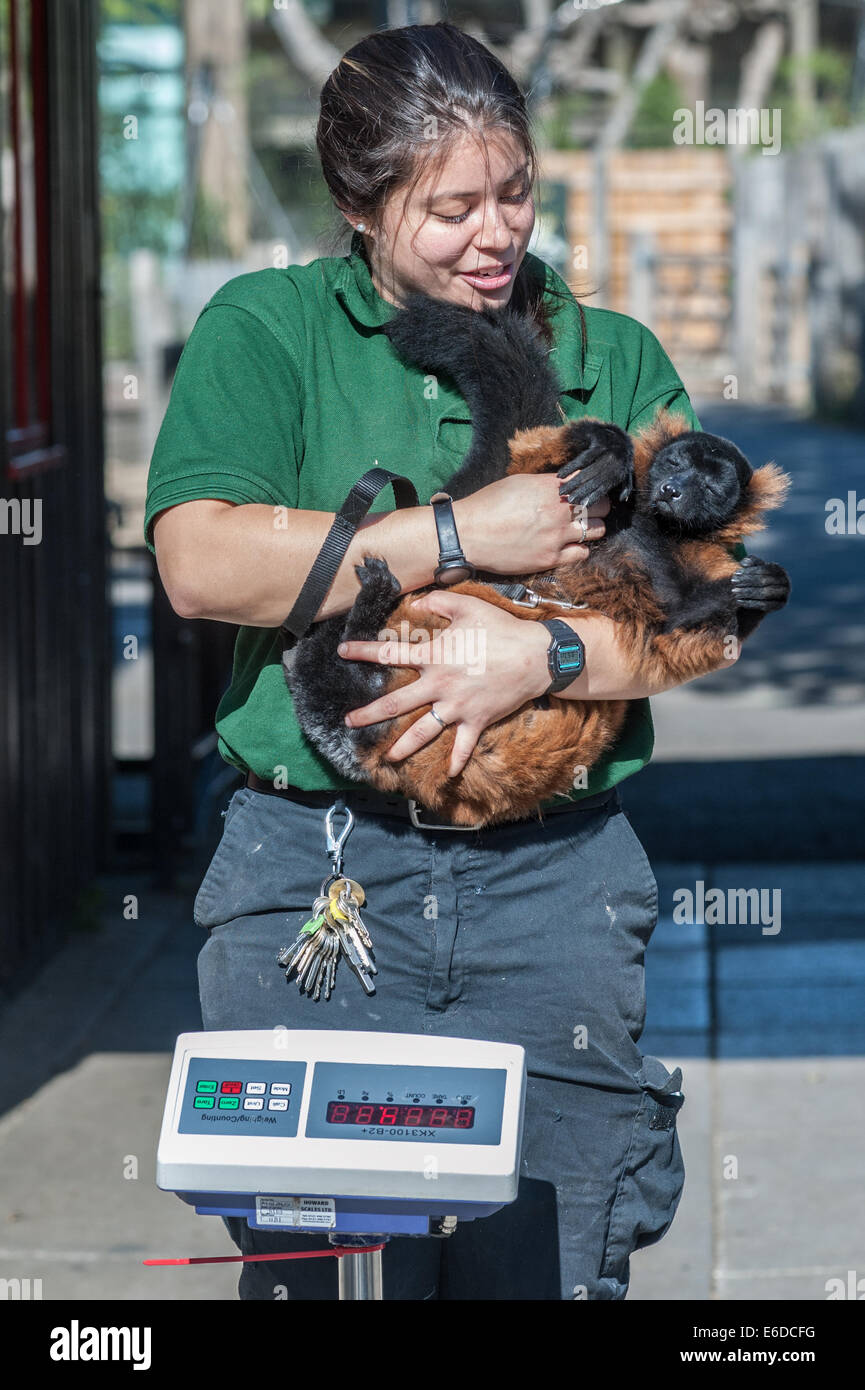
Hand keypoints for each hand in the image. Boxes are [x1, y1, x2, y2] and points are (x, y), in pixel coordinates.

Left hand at [337, 589, 550, 777]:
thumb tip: (415, 603)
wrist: (536, 657)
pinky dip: (456, 761)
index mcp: (434, 657)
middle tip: (349, 722)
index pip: (390, 654)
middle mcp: (440, 685)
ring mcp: (458, 707)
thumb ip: (438, 602)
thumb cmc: (501, 629)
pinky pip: (464, 746)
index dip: (363, 651)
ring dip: (403, 746)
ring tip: (385, 758)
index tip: (342, 652)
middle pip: (397, 703)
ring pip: (423, 732)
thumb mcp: (468, 606)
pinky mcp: (477, 720)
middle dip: (370, 714)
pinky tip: (447, 774)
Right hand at [455, 474, 608, 573]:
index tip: (588, 487)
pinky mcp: (550, 558)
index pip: (589, 480)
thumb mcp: (519, 482)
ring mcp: (556, 536)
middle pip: (601, 505)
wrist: (468, 535)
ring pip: (597, 530)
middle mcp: (558, 511)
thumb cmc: (488, 505)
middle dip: (597, 506)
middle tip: (588, 509)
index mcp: (551, 487)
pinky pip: (582, 553)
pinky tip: (569, 545)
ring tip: (579, 527)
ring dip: (592, 527)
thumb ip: (547, 483)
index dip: (591, 483)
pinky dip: (579, 549)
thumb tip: (566, 484)